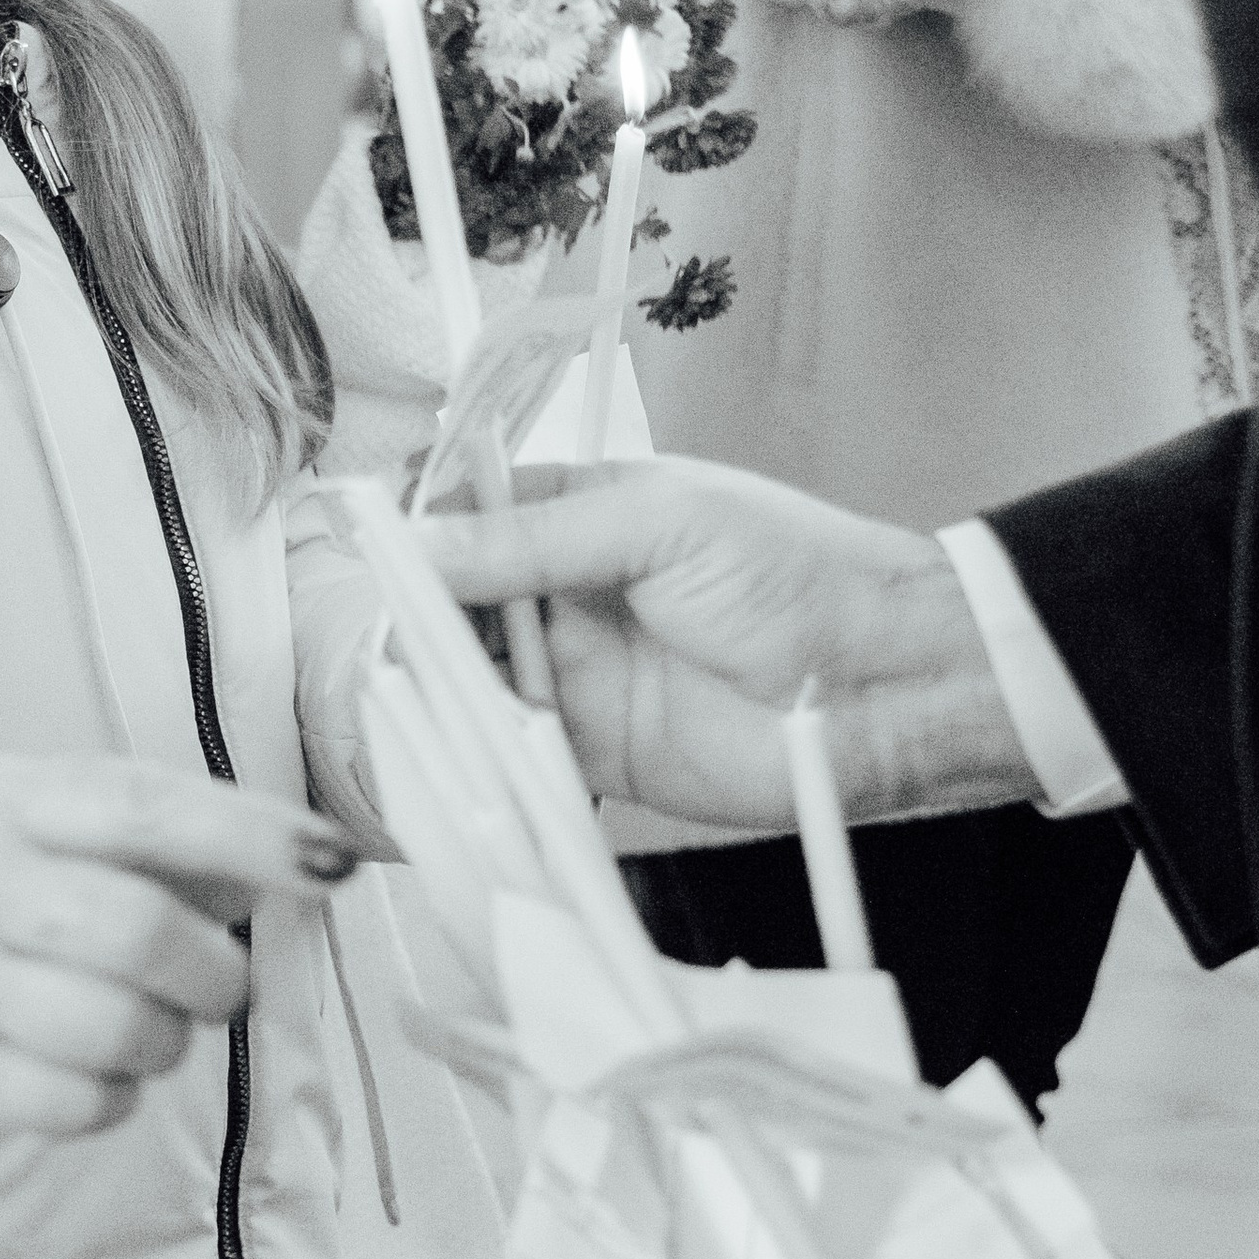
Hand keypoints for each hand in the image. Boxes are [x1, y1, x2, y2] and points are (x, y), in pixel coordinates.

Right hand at [0, 750, 357, 1133]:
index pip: (148, 807)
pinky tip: (95, 1066)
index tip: (333, 862)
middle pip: (144, 933)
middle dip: (217, 967)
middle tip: (221, 975)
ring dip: (171, 1037)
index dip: (254, 835)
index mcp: (1, 799)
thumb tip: (253, 867)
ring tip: (152, 1020)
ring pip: (123, 1030)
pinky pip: (79, 1105)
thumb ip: (107, 818)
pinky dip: (115, 1095)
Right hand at [423, 462, 1032, 833]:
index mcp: (584, 513)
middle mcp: (566, 592)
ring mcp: (573, 673)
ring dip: (431, 681)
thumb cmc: (795, 577)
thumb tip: (422, 540)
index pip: (469, 508)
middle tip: (387, 625)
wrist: (881, 688)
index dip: (419, 524)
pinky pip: (505, 749)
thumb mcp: (659, 524)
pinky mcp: (588, 750)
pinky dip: (469, 749)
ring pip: (467, 674)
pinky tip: (443, 743)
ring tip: (404, 684)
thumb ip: (536, 538)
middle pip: (453, 596)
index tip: (376, 540)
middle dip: (412, 608)